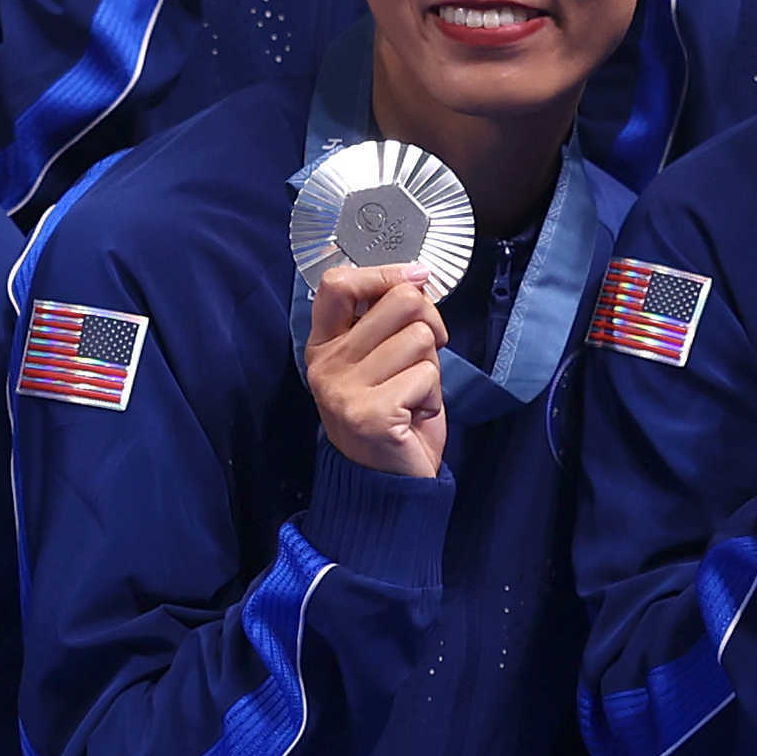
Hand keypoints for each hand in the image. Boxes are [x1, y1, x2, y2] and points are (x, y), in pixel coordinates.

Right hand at [306, 258, 450, 479]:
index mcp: (324, 344)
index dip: (382, 272)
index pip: (337, 284)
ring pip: (420, 337)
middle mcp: (326, 364)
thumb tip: (416, 276)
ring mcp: (344, 390)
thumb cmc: (393, 414)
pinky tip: (413, 415)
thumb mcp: (379, 359)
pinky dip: (432, 395)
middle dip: (428, 324)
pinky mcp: (370, 413)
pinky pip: (427, 375)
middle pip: (399, 301)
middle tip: (422, 358)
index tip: (415, 276)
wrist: (388, 483)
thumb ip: (386, 320)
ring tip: (412, 394)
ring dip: (431, 367)